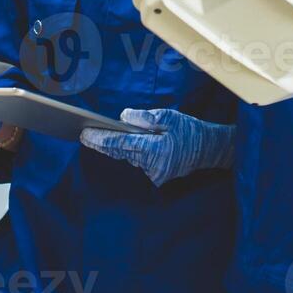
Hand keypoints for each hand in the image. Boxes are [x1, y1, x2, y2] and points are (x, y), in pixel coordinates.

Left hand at [79, 108, 233, 186]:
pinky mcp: (157, 176)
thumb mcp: (168, 117)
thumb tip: (122, 118)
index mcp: (155, 149)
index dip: (100, 138)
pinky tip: (122, 143)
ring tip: (97, 136)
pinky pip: (139, 161)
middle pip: (120, 152)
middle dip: (101, 143)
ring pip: (129, 157)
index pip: (120, 143)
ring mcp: (155, 173)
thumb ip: (144, 118)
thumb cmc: (189, 130)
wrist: (209, 150)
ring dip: (117, 147)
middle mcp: (152, 165)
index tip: (84, 133)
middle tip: (83, 135)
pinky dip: (132, 152)